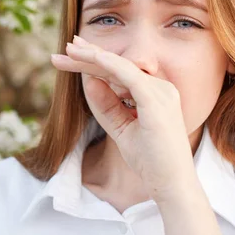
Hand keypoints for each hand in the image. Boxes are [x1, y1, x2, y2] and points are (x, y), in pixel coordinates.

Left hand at [51, 35, 198, 202]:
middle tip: (63, 50)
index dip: (94, 63)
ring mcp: (161, 92)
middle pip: (117, 66)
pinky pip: (129, 76)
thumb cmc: (150, 160)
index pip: (120, 73)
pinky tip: (92, 57)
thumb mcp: (120, 128)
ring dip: (92, 57)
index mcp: (155, 93)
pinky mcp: (156, 101)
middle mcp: (161, 88)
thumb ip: (107, 105)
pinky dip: (110, 64)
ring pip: (119, 67)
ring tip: (68, 51)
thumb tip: (89, 81)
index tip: (70, 57)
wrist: (171, 185)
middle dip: (88, 56)